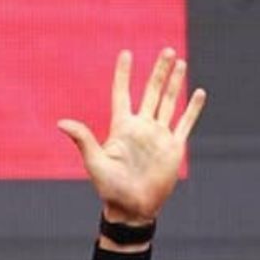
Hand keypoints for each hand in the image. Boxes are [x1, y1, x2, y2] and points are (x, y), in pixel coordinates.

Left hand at [57, 48, 206, 224]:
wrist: (132, 209)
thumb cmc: (109, 188)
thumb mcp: (94, 162)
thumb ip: (83, 139)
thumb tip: (61, 122)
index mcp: (121, 128)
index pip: (122, 94)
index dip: (124, 74)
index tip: (126, 53)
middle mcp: (141, 127)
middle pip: (151, 92)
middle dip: (159, 71)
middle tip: (167, 51)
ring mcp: (158, 136)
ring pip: (169, 102)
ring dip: (175, 83)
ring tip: (180, 62)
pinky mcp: (173, 148)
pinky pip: (185, 123)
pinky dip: (192, 108)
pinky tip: (198, 92)